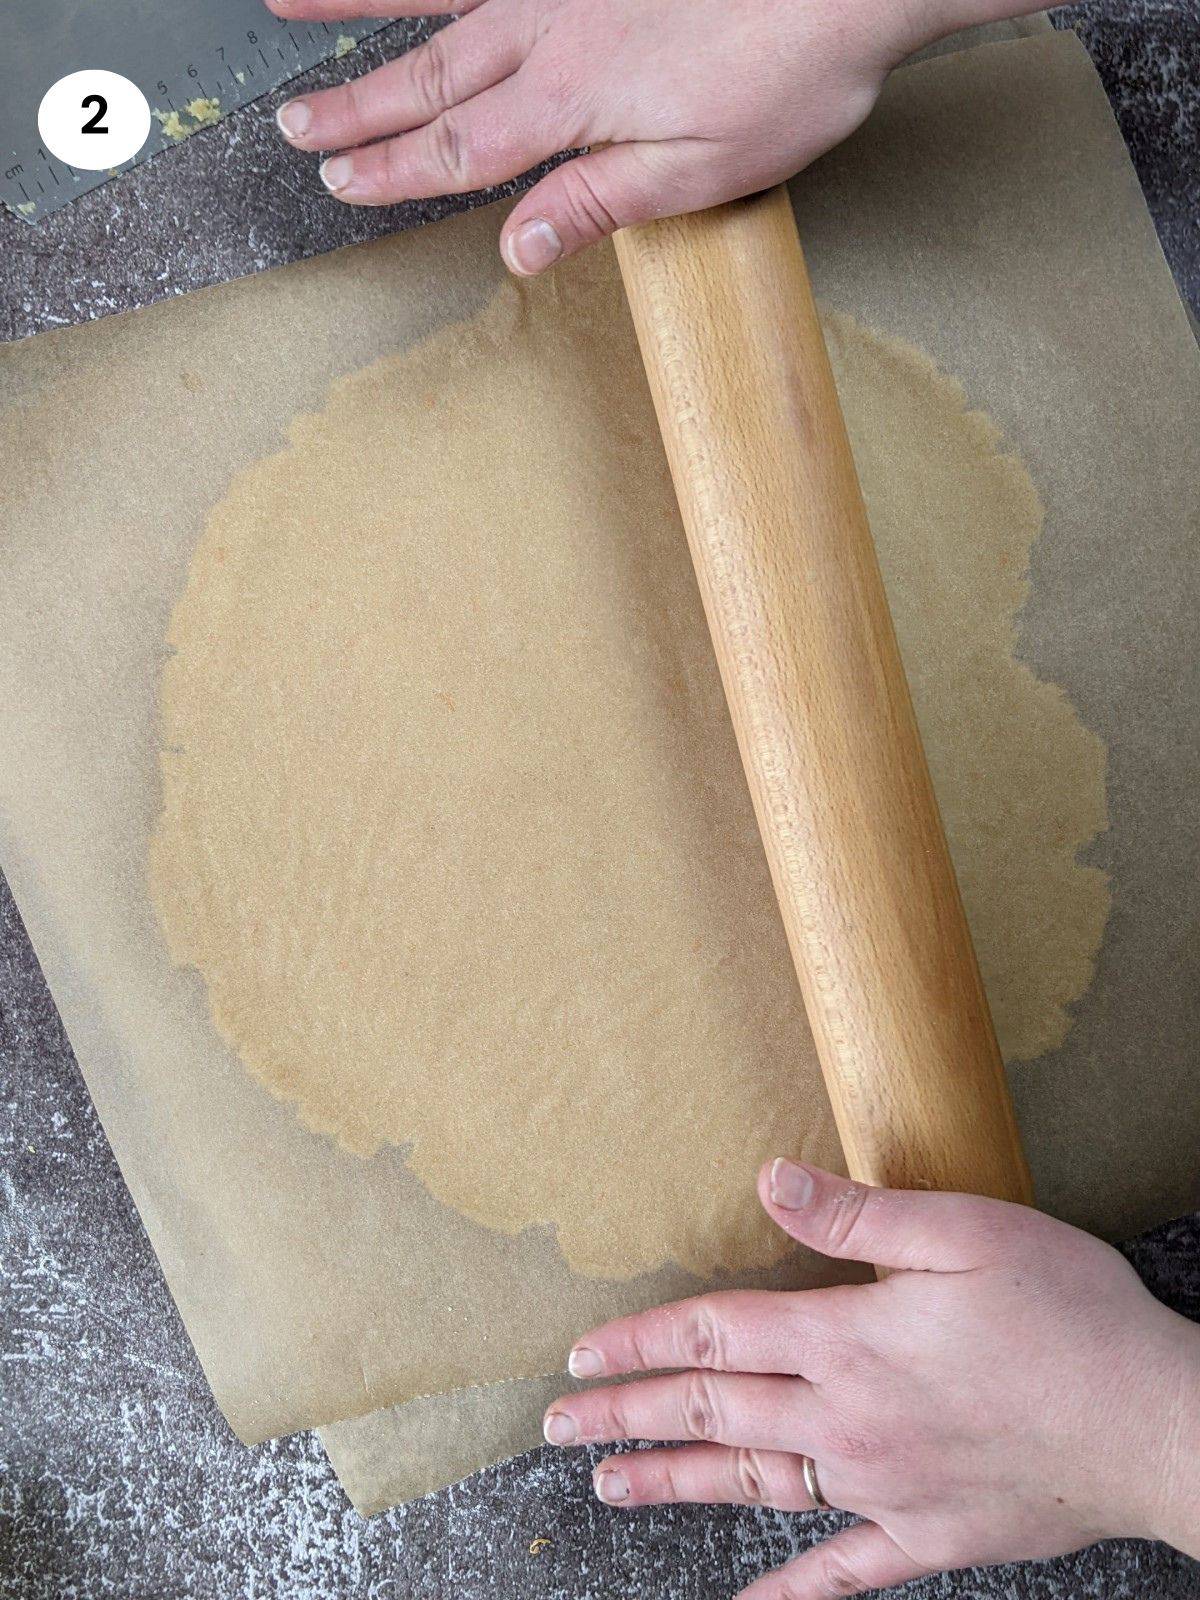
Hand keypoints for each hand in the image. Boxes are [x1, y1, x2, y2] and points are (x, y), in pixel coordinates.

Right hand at [264, 0, 937, 273]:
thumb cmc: (789, 75)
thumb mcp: (698, 174)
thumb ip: (599, 203)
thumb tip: (516, 250)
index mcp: (569, 102)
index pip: (458, 149)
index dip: (393, 171)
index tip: (340, 185)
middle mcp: (549, 30)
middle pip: (430, 77)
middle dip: (357, 108)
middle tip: (292, 127)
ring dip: (359, 7)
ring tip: (287, 5)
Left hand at [542, 1160, 1199, 1597]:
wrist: (1156, 1426)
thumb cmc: (1068, 1314)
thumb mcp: (966, 1231)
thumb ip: (858, 1214)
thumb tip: (769, 1180)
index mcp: (849, 1339)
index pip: (714, 1336)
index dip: (640, 1341)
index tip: (579, 1352)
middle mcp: (848, 1420)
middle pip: (713, 1414)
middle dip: (628, 1414)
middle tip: (558, 1425)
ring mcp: (883, 1488)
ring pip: (754, 1485)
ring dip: (675, 1483)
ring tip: (612, 1483)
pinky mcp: (928, 1537)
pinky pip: (841, 1573)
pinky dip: (788, 1591)